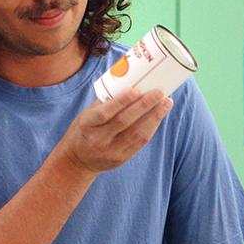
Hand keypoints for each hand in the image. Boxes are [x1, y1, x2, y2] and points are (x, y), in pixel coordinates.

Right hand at [57, 88, 171, 173]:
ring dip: (154, 116)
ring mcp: (111, 151)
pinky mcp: (122, 159)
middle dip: (144, 106)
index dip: (121, 101)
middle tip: (159, 92)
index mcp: (87, 124)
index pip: (105, 113)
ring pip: (136, 133)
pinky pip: (140, 142)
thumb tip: (131, 82)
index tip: (136, 89)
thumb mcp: (87, 115)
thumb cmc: (85, 130)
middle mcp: (98, 139)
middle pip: (124, 122)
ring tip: (166, 102)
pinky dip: (151, 127)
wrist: (77, 161)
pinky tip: (159, 116)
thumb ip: (106, 103)